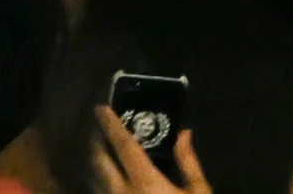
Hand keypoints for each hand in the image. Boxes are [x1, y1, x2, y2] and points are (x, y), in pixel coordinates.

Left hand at [92, 108, 210, 193]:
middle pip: (98, 159)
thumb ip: (189, 163)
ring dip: (94, 161)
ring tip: (103, 149)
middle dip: (96, 140)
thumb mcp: (199, 193)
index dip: (110, 124)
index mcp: (145, 182)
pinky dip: (98, 179)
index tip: (100, 107)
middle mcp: (120, 191)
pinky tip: (108, 176)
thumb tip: (184, 133)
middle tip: (101, 128)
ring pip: (92, 176)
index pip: (122, 145)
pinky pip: (96, 190)